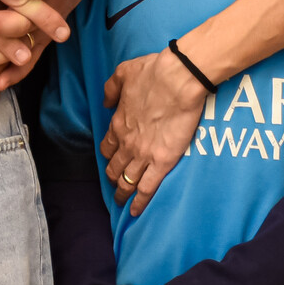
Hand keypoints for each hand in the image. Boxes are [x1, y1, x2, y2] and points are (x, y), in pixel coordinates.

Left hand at [101, 49, 206, 213]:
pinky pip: (146, 189)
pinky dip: (139, 203)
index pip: (108, 146)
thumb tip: (106, 102)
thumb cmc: (153, 73)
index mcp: (118, 123)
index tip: (111, 159)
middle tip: (114, 183)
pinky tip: (135, 211)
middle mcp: (127, 143)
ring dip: (122, 193)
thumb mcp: (123, 73)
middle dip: (112, 177)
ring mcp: (143, 155)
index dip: (108, 155)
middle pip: (114, 167)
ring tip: (121, 202)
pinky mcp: (162, 163)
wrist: (177, 80)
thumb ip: (111, 89)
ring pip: (127, 181)